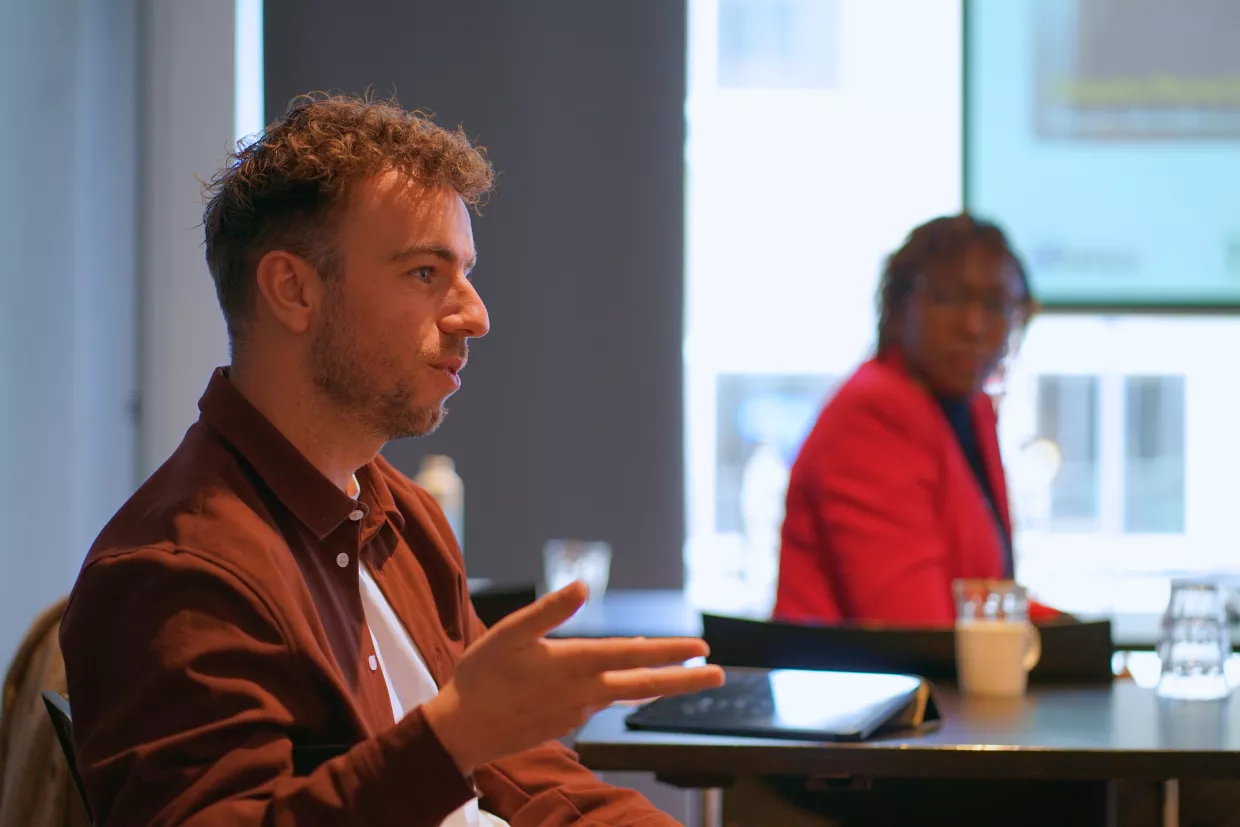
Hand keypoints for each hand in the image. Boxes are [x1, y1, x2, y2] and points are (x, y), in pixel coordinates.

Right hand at [423, 581, 724, 772]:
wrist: (460, 731)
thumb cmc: (481, 676)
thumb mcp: (509, 633)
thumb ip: (549, 610)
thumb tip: (582, 586)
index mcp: (575, 666)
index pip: (635, 657)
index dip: (671, 652)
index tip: (702, 650)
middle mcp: (584, 693)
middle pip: (645, 685)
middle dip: (685, 680)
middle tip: (718, 675)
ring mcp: (577, 712)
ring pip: (624, 692)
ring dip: (653, 681)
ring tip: (676, 668)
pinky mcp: (566, 724)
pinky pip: (600, 701)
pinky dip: (617, 688)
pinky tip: (616, 678)